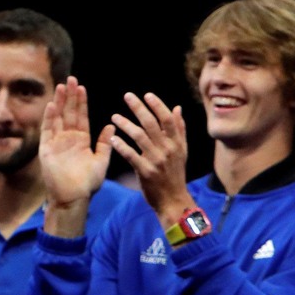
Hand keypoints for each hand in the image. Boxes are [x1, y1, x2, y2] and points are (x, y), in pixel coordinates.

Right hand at [41, 76, 114, 207]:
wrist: (74, 198)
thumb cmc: (88, 183)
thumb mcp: (101, 161)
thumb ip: (105, 143)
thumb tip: (111, 125)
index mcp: (81, 140)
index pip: (81, 116)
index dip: (81, 102)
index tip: (81, 87)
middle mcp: (68, 138)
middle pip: (68, 112)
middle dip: (70, 96)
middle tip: (71, 79)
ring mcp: (56, 142)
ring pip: (57, 117)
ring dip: (59, 102)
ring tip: (61, 87)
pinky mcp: (46, 149)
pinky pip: (47, 130)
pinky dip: (49, 118)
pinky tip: (52, 105)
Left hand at [109, 92, 192, 222]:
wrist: (173, 200)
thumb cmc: (175, 173)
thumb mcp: (182, 151)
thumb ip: (179, 129)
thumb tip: (177, 108)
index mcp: (176, 143)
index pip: (167, 119)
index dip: (157, 105)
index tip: (146, 95)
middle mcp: (167, 149)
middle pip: (151, 124)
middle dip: (139, 108)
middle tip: (127, 96)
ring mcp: (156, 160)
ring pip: (139, 136)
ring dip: (125, 124)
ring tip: (114, 116)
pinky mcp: (145, 171)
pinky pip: (131, 155)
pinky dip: (121, 146)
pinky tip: (112, 138)